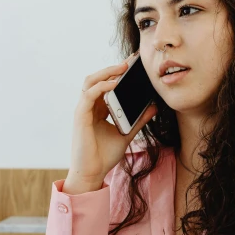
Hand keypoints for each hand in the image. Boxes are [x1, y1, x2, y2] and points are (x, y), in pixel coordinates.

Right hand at [67, 53, 157, 191]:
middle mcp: (89, 106)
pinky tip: (115, 84)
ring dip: (107, 72)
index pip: (106, 85)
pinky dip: (102, 87)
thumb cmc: (104, 155)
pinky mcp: (80, 116)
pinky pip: (89, 94)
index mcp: (97, 109)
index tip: (133, 65)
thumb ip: (138, 120)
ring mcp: (83, 110)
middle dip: (113, 68)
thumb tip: (154, 107)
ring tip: (123, 68)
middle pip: (97, 78)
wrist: (93, 173)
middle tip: (131, 61)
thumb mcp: (127, 133)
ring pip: (91, 81)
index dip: (117, 73)